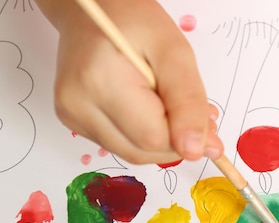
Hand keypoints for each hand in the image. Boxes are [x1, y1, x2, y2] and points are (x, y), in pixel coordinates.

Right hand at [36, 0, 221, 164]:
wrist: (94, 10)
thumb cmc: (134, 23)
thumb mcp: (175, 53)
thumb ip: (189, 102)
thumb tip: (195, 150)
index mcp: (100, 82)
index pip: (153, 138)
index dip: (186, 136)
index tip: (207, 120)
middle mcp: (77, 105)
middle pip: (141, 152)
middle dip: (176, 140)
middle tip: (197, 114)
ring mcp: (71, 116)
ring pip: (132, 153)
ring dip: (162, 140)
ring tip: (173, 106)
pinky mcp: (73, 122)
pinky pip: (120, 145)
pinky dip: (143, 135)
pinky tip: (150, 109)